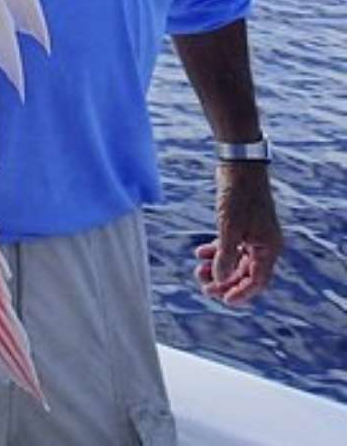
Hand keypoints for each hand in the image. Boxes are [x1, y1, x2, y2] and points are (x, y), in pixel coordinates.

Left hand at [194, 162, 282, 305]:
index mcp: (268, 248)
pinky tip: (200, 252)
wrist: (239, 165)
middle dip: (225, 281)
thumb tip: (220, 280)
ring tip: (198, 270)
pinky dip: (217, 250)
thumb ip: (225, 256)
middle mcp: (264, 244)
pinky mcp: (243, 224)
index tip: (223, 300)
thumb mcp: (229, 228)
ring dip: (218, 266)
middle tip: (204, 287)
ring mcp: (253, 234)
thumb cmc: (238, 195)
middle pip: (245, 273)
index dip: (241, 293)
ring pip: (236, 259)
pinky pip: (231, 245)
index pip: (257, 281)